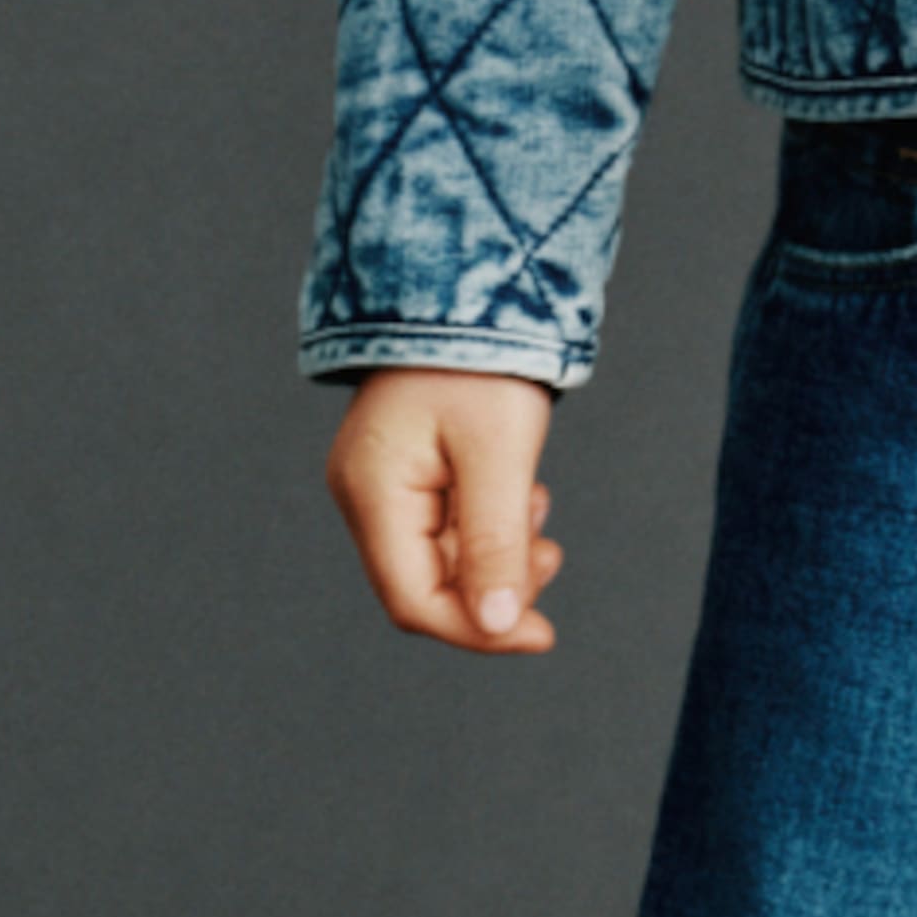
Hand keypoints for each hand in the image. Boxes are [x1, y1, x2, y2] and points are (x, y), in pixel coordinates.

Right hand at [328, 369, 563, 653]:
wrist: (473, 282)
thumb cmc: (483, 359)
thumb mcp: (499, 453)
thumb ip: (495, 543)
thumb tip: (500, 627)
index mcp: (373, 492)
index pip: (414, 600)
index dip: (478, 631)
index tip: (543, 635)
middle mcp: (365, 494)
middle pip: (426, 585)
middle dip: (493, 588)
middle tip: (550, 553)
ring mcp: (382, 482)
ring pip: (439, 559)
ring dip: (497, 555)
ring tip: (535, 509)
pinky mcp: (407, 470)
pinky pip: (444, 526)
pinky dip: (488, 527)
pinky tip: (520, 495)